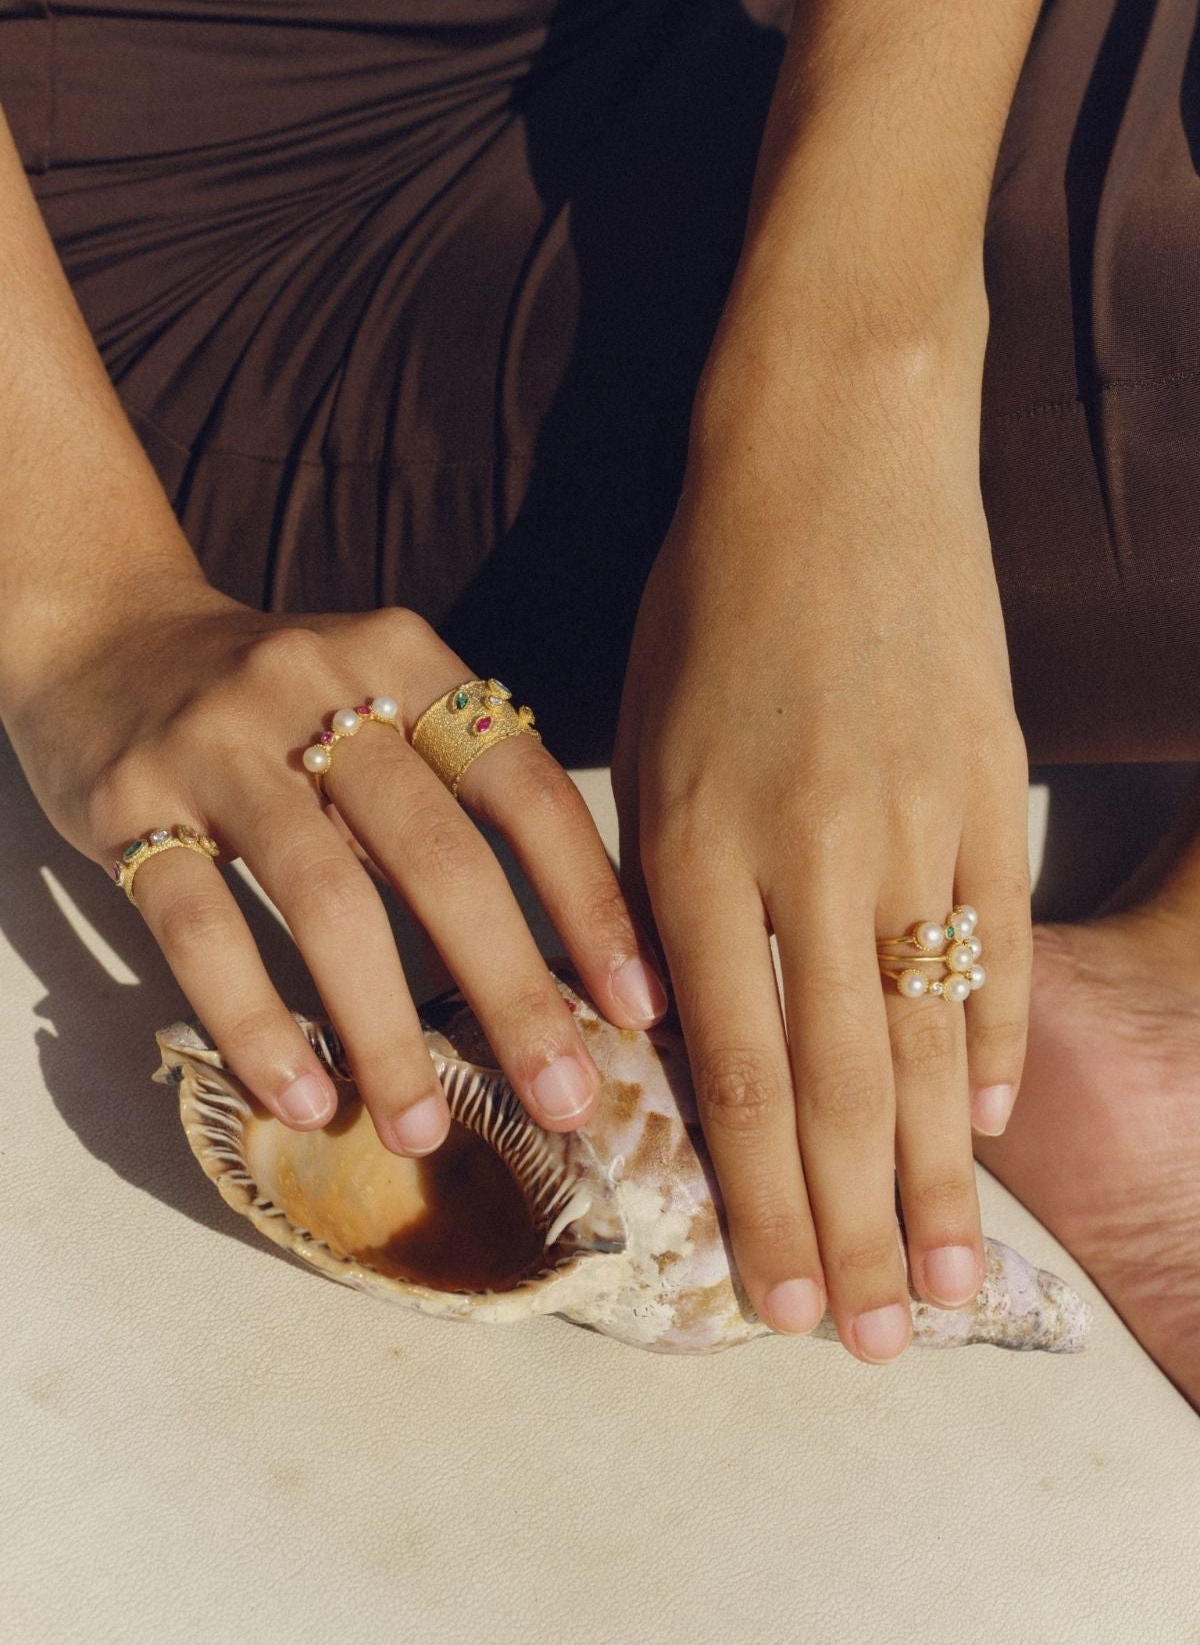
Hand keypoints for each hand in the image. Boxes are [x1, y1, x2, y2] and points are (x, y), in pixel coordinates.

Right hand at [7, 579, 667, 1150]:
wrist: (106, 636)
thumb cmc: (280, 706)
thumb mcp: (380, 706)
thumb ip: (454, 801)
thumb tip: (564, 966)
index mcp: (406, 659)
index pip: (522, 786)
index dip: (588, 901)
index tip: (637, 1007)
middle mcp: (319, 686)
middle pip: (437, 855)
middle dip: (511, 990)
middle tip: (562, 1101)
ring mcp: (219, 741)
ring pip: (324, 899)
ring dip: (384, 1031)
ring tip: (423, 1130)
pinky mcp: (130, 800)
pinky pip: (200, 926)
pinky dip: (254, 1021)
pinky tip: (298, 1097)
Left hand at [611, 302, 1031, 1362]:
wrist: (832, 455)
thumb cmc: (708, 596)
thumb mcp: (640, 735)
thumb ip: (660, 889)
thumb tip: (684, 1031)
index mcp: (696, 844)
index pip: (732, 1066)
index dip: (756, 1195)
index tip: (767, 1297)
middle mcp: (811, 854)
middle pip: (837, 1083)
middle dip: (848, 1228)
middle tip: (862, 1343)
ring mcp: (917, 824)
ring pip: (931, 1038)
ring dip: (936, 1178)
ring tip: (948, 1288)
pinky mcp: (992, 787)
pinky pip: (998, 944)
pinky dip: (995, 1046)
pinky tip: (983, 1129)